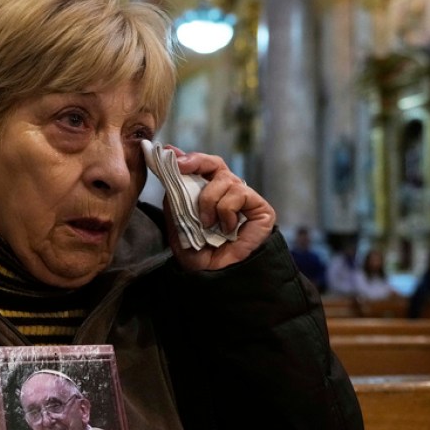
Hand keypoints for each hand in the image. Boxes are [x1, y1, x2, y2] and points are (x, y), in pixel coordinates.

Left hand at [162, 147, 276, 271]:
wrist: (216, 276)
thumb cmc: (199, 254)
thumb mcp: (178, 224)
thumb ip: (176, 199)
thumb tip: (170, 172)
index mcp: (208, 194)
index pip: (200, 168)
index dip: (186, 158)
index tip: (169, 153)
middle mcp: (227, 193)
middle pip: (215, 163)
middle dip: (196, 161)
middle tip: (181, 166)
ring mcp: (244, 200)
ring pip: (225, 179)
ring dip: (209, 201)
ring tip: (207, 224)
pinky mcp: (260, 208)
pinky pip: (238, 194)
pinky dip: (226, 210)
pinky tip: (227, 228)